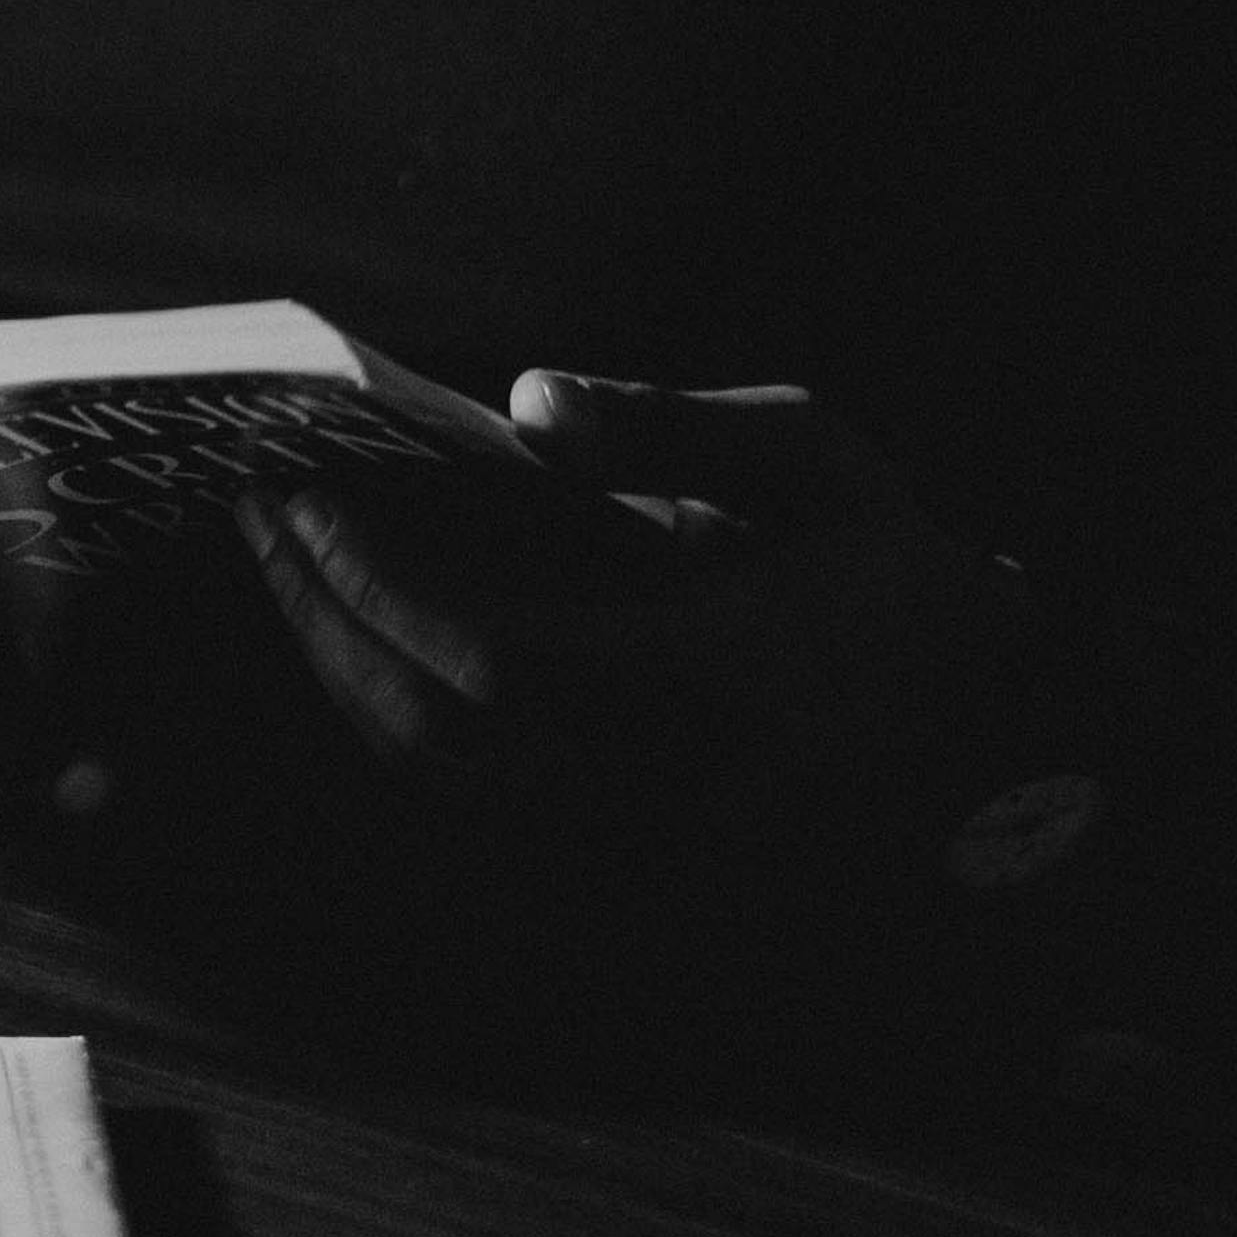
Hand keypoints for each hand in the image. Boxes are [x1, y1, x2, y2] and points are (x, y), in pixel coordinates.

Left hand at [244, 369, 1031, 865]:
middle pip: (433, 726)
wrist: (974, 727)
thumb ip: (666, 427)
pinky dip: (382, 701)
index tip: (314, 497)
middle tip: (262, 514)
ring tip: (285, 559)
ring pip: (432, 769)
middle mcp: (657, 767)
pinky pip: (458, 782)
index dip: (384, 584)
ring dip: (337, 663)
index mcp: (711, 668)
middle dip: (327, 617)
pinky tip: (348, 622)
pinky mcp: (604, 836)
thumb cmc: (888, 570)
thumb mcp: (813, 459)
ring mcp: (629, 821)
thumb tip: (521, 399)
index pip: (496, 652)